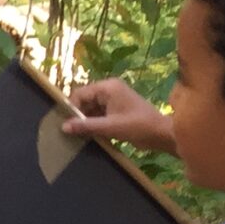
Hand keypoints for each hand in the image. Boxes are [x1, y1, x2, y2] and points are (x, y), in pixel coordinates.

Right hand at [61, 78, 175, 154]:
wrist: (161, 133)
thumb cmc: (137, 126)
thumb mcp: (109, 127)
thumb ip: (86, 126)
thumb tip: (63, 126)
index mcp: (108, 88)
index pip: (80, 94)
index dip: (71, 108)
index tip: (65, 124)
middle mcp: (109, 90)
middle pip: (84, 100)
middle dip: (78, 116)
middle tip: (70, 132)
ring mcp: (113, 99)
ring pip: (91, 109)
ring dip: (86, 121)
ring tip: (79, 136)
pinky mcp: (117, 110)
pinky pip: (99, 114)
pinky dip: (94, 124)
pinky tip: (90, 136)